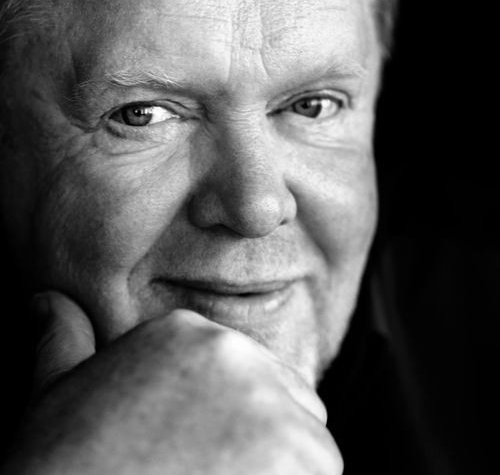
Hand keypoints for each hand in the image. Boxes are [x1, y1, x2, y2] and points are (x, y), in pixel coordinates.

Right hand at [3, 292, 342, 474]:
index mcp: (184, 332)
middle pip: (282, 398)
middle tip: (213, 472)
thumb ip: (62, 340)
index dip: (231, 420)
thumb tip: (45, 301)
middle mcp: (231, 350)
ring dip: (281, 471)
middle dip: (263, 441)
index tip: (202, 450)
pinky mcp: (298, 453)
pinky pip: (321, 473)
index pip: (243, 371)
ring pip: (306, 439)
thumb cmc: (62, 469)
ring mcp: (266, 398)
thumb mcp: (53, 396)